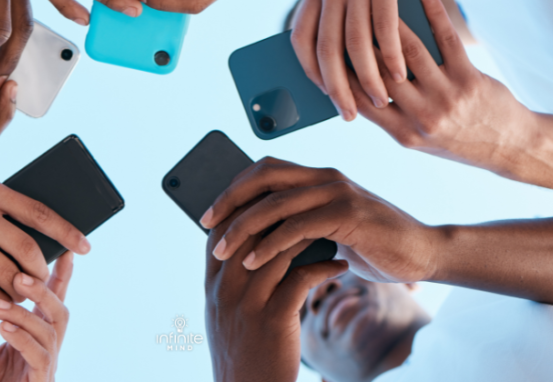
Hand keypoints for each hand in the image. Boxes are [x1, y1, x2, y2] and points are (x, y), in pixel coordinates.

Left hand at [0, 252, 72, 381]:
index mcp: (30, 343)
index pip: (48, 305)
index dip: (57, 277)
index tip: (59, 249)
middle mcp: (43, 354)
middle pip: (59, 312)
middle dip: (45, 289)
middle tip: (20, 275)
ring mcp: (44, 371)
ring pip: (51, 331)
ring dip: (26, 312)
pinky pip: (41, 356)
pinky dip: (23, 337)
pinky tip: (3, 326)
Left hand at [202, 158, 435, 283]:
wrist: (423, 253)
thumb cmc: (373, 245)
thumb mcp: (328, 232)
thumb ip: (299, 226)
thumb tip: (257, 235)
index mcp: (317, 177)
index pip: (264, 170)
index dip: (232, 188)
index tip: (208, 213)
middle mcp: (324, 177)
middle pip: (262, 177)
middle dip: (228, 200)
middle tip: (205, 225)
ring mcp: (337, 192)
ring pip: (275, 202)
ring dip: (243, 227)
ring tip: (222, 249)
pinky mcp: (348, 214)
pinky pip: (298, 226)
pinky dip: (270, 244)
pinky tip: (254, 260)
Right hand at [205, 206, 346, 381]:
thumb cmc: (243, 355)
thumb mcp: (226, 316)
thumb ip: (234, 282)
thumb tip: (252, 250)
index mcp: (213, 285)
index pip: (222, 230)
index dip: (246, 208)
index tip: (273, 196)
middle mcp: (225, 289)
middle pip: (249, 230)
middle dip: (279, 211)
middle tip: (308, 200)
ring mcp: (247, 303)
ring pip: (277, 249)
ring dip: (307, 233)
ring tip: (329, 226)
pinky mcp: (272, 320)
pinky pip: (301, 279)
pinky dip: (324, 267)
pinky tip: (340, 265)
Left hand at [291, 0, 439, 119]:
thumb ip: (344, 11)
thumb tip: (343, 58)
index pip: (299, 40)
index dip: (309, 73)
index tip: (323, 98)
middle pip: (324, 49)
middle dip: (336, 88)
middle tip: (349, 114)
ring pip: (354, 43)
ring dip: (367, 78)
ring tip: (381, 100)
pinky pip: (383, 27)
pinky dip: (391, 56)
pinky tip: (400, 75)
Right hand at [347, 0, 538, 174]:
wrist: (510, 147)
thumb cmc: (456, 139)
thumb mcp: (417, 138)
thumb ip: (390, 115)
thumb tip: (359, 80)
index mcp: (404, 134)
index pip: (362, 99)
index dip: (342, 72)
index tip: (331, 45)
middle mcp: (422, 117)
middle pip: (380, 72)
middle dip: (360, 42)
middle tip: (348, 12)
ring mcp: (447, 97)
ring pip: (410, 52)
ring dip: (392, 22)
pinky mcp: (469, 79)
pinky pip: (447, 39)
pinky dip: (433, 12)